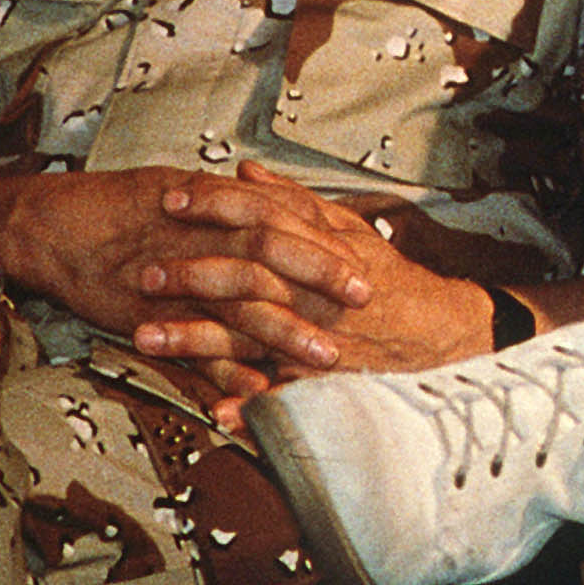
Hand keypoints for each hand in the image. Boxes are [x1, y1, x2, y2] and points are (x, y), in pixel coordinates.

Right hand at [0, 165, 373, 356]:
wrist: (54, 224)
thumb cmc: (120, 204)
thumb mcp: (184, 188)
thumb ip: (234, 199)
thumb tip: (274, 196)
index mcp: (216, 210)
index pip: (284, 221)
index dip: (326, 241)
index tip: (367, 256)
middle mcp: (201, 242)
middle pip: (272, 257)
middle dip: (320, 279)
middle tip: (364, 298)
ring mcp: (177, 282)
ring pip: (240, 307)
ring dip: (287, 333)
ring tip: (327, 356)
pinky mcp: (151, 317)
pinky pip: (194, 349)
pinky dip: (226, 372)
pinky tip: (258, 391)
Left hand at [132, 162, 498, 425]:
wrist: (438, 329)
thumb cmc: (390, 280)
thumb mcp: (349, 229)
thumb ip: (296, 201)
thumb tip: (248, 172)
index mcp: (321, 248)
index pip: (262, 216)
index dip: (215, 206)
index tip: (172, 200)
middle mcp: (316, 288)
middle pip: (247, 274)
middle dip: (192, 271)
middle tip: (145, 270)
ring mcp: (316, 334)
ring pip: (249, 334)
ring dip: (195, 338)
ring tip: (145, 337)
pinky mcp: (322, 376)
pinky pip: (282, 393)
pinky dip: (251, 403)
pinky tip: (217, 411)